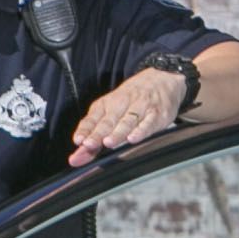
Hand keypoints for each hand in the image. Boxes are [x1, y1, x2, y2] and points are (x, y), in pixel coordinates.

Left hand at [68, 68, 188, 164]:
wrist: (162, 79)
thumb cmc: (132, 98)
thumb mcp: (110, 110)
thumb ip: (93, 136)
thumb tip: (76, 158)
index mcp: (107, 104)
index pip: (92, 118)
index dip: (84, 130)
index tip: (78, 140)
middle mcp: (122, 104)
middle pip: (108, 121)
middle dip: (97, 134)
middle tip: (88, 144)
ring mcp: (140, 108)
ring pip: (127, 121)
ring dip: (117, 133)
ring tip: (108, 142)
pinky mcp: (156, 114)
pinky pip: (148, 123)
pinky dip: (141, 131)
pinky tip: (133, 138)